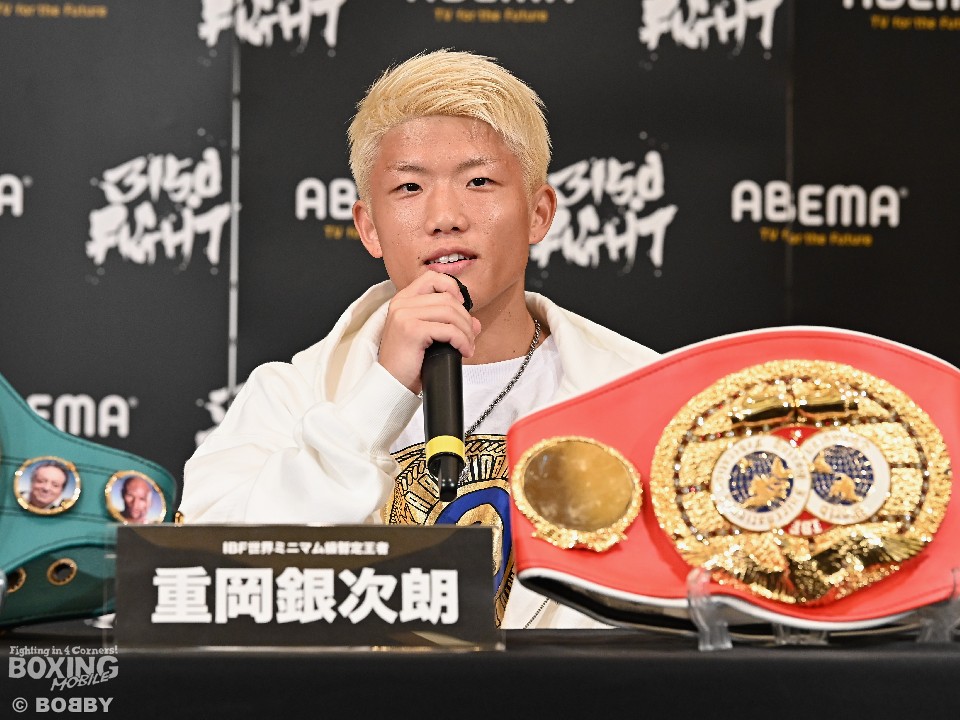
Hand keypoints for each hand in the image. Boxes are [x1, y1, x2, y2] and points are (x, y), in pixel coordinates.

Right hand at [378, 271, 481, 392]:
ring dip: (466, 331)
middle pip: (447, 299)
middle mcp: (402, 303)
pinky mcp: (412, 330)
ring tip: (467, 346)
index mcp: (403, 299)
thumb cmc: (408, 362)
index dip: (453, 289)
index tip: (462, 308)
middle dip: (465, 319)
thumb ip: (447, 323)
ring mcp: (405, 315)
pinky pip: (448, 330)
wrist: (392, 383)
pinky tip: (463, 351)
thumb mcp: (427, 336)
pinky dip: (462, 341)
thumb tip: (475, 322)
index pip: (433, 278)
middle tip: (470, 337)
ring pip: (450, 313)